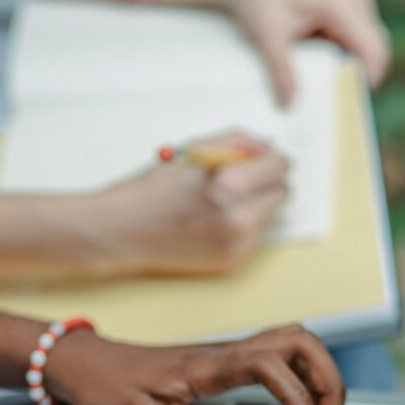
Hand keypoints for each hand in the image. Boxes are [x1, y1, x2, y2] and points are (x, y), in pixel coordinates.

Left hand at [47, 323, 344, 404]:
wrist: (83, 364)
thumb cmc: (105, 389)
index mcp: (204, 366)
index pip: (270, 364)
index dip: (299, 397)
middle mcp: (223, 353)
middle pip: (300, 341)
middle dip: (328, 383)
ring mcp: (227, 354)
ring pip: (295, 343)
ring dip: (321, 378)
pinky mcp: (225, 363)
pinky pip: (280, 356)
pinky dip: (303, 380)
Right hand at [90, 133, 287, 276]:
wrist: (123, 231)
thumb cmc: (152, 190)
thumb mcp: (193, 153)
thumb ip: (235, 143)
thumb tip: (266, 147)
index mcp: (229, 186)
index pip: (278, 167)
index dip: (271, 158)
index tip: (263, 157)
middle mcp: (237, 219)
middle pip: (281, 193)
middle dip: (266, 181)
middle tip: (243, 177)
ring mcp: (236, 245)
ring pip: (270, 216)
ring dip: (257, 204)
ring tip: (223, 200)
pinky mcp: (230, 261)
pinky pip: (255, 236)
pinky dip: (244, 225)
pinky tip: (216, 219)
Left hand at [224, 0, 390, 104]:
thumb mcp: (267, 35)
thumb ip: (280, 70)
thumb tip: (289, 105)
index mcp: (344, 6)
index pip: (373, 51)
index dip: (365, 83)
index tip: (345, 109)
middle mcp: (357, 6)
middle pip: (374, 56)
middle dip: (358, 83)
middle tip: (333, 111)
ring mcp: (355, 12)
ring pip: (366, 55)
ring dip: (350, 77)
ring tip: (326, 98)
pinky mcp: (347, 21)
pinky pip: (355, 51)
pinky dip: (342, 69)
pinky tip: (321, 84)